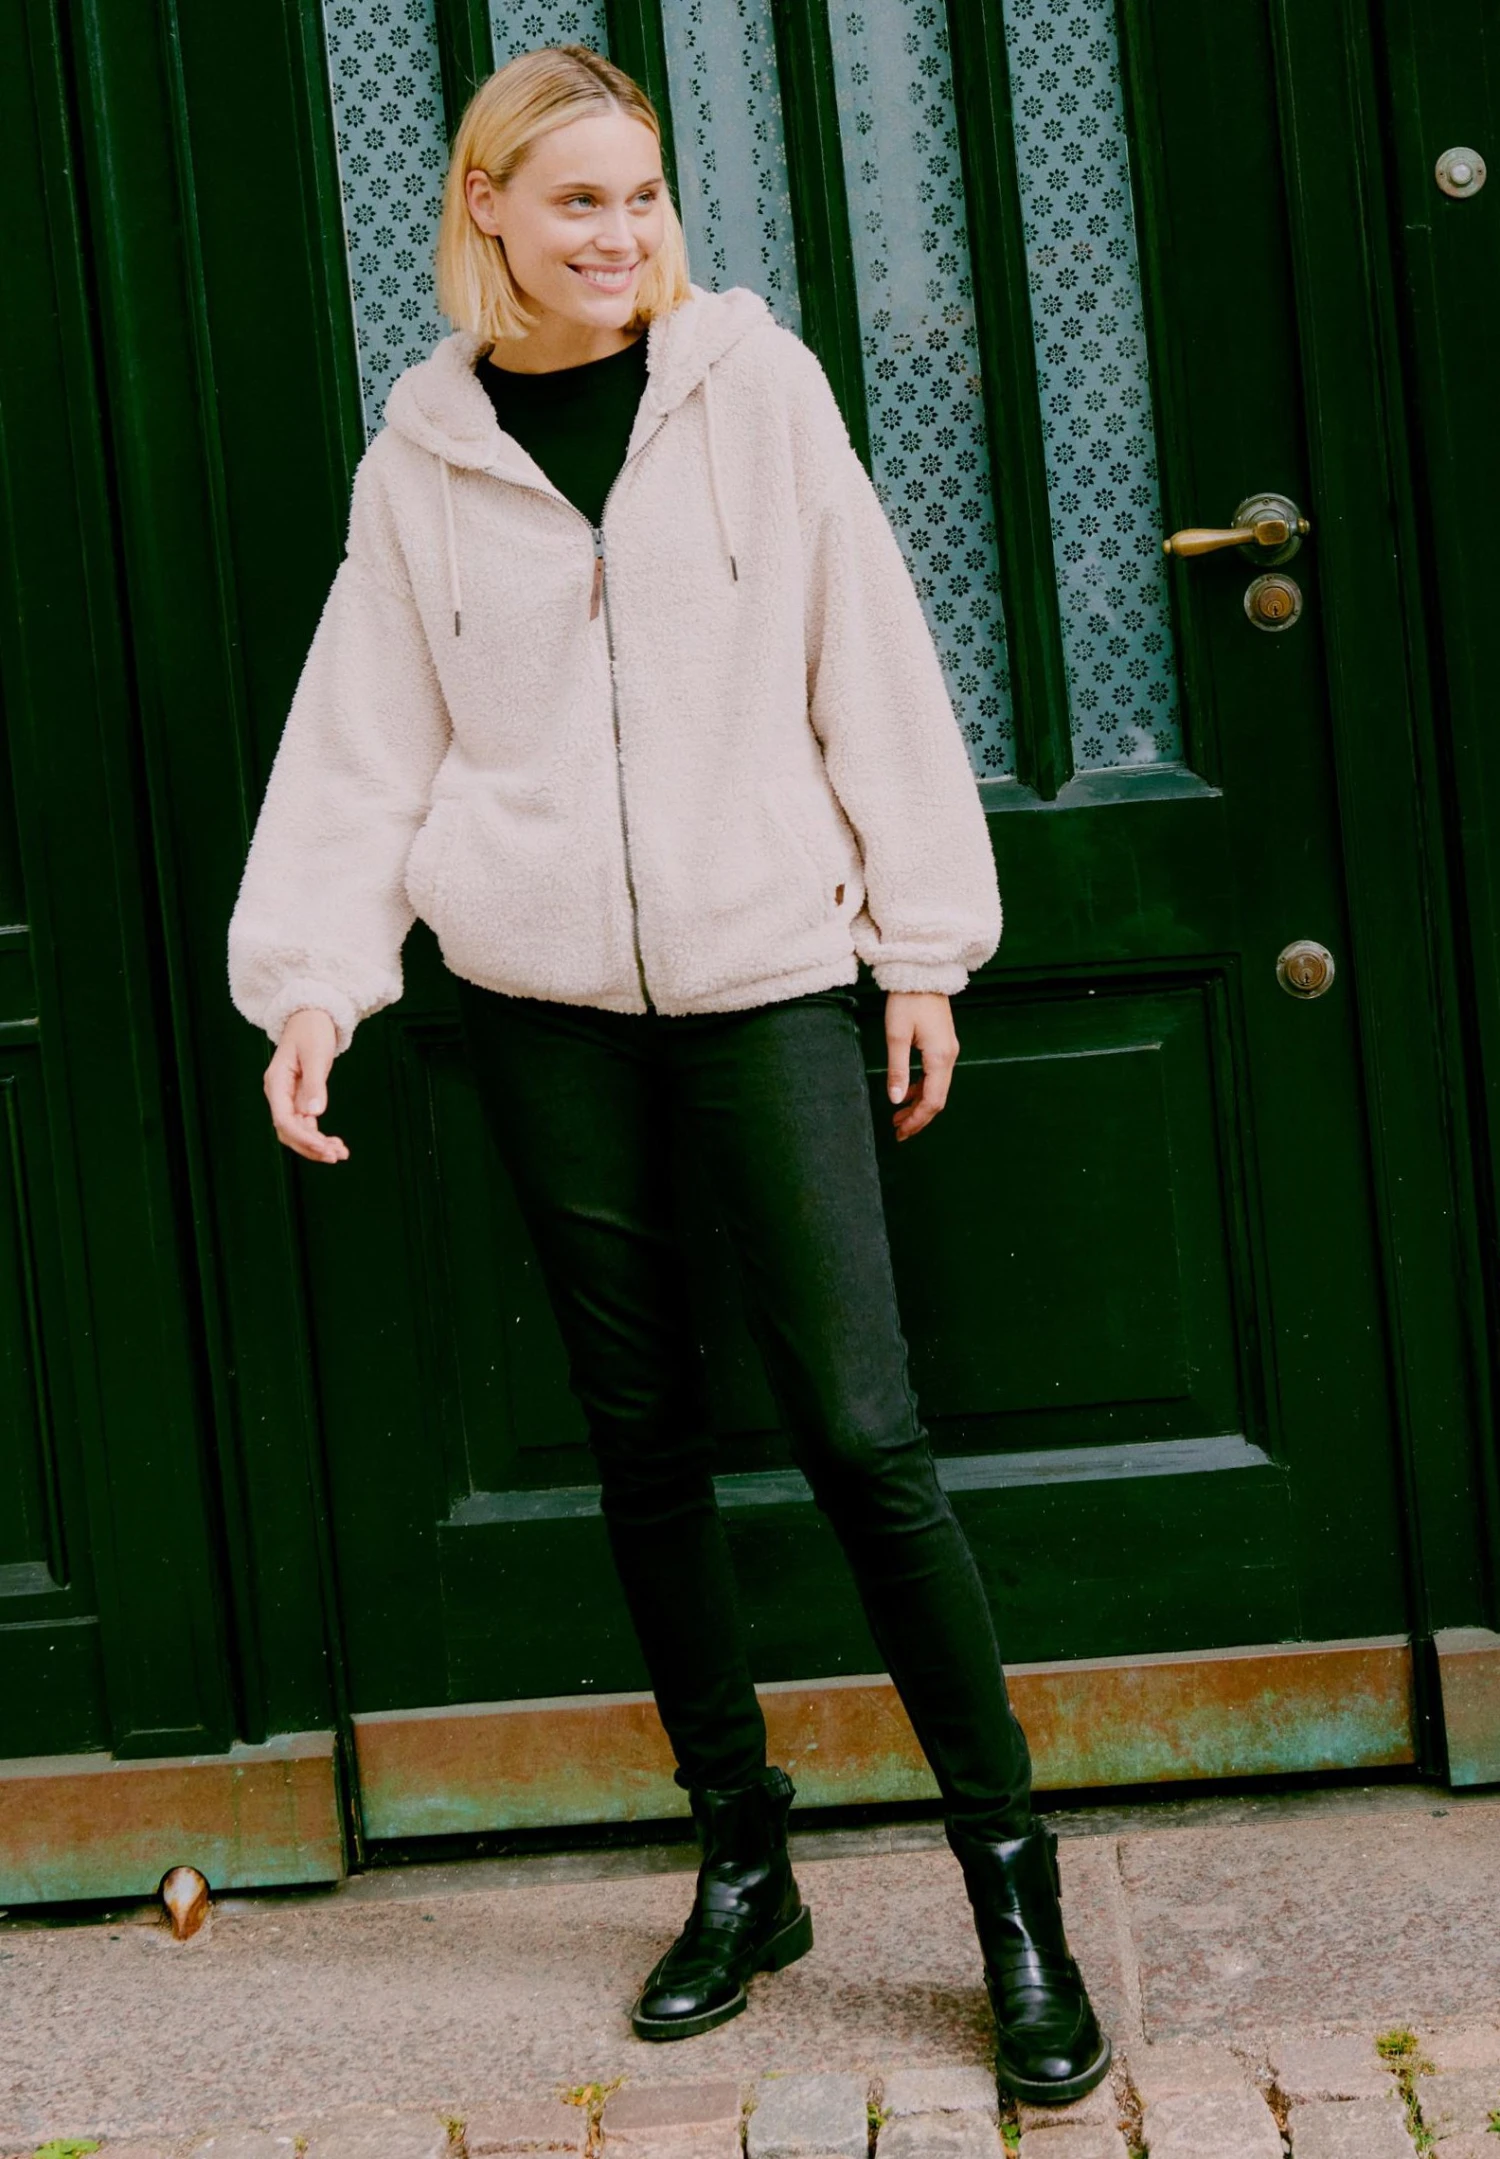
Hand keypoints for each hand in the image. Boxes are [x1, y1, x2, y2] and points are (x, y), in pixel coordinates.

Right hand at [263, 1008, 348, 1163]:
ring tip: (340, 1154)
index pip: (284, 1120)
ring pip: (298, 1131)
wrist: (312, 1015)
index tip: (324, 1148)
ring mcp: (288, 1097)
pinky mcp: (300, 1098)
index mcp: (276, 1083)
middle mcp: (278, 1094)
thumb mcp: (315, 1055)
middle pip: (289, 1131)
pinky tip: (336, 1145)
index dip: (303, 1137)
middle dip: (310, 1147)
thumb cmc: (312, 1030)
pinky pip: (307, 1123)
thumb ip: (314, 1084)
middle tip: (335, 1156)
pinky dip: (319, 1135)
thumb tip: (314, 1113)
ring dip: (317, 1145)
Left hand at [884, 991, 958, 1142]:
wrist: (922, 973)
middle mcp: (949, 1057)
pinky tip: (906, 1092)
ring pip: (937, 1088)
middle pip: (937, 1099)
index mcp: (939, 1058)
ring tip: (898, 1116)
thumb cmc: (907, 1000)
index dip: (917, 1120)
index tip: (900, 1132)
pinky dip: (922, 1088)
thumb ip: (897, 1070)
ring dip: (919, 1104)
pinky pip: (936, 1075)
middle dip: (918, 1117)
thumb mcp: (896, 1035)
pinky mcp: (943, 1044)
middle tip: (898, 1131)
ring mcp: (949, 1051)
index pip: (932, 1101)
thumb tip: (896, 1100)